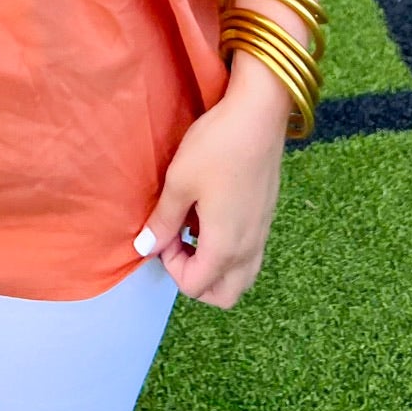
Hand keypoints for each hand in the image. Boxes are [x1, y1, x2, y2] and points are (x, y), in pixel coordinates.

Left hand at [134, 72, 288, 305]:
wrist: (259, 115)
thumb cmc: (216, 147)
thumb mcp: (179, 182)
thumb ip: (163, 221)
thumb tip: (144, 248)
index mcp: (225, 247)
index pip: (195, 287)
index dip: (170, 266)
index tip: (163, 231)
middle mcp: (249, 249)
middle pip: (223, 295)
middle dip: (196, 281)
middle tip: (177, 244)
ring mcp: (262, 234)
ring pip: (240, 277)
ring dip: (215, 268)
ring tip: (194, 232)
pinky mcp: (267, 217)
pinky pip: (249, 255)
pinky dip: (230, 252)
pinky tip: (213, 216)